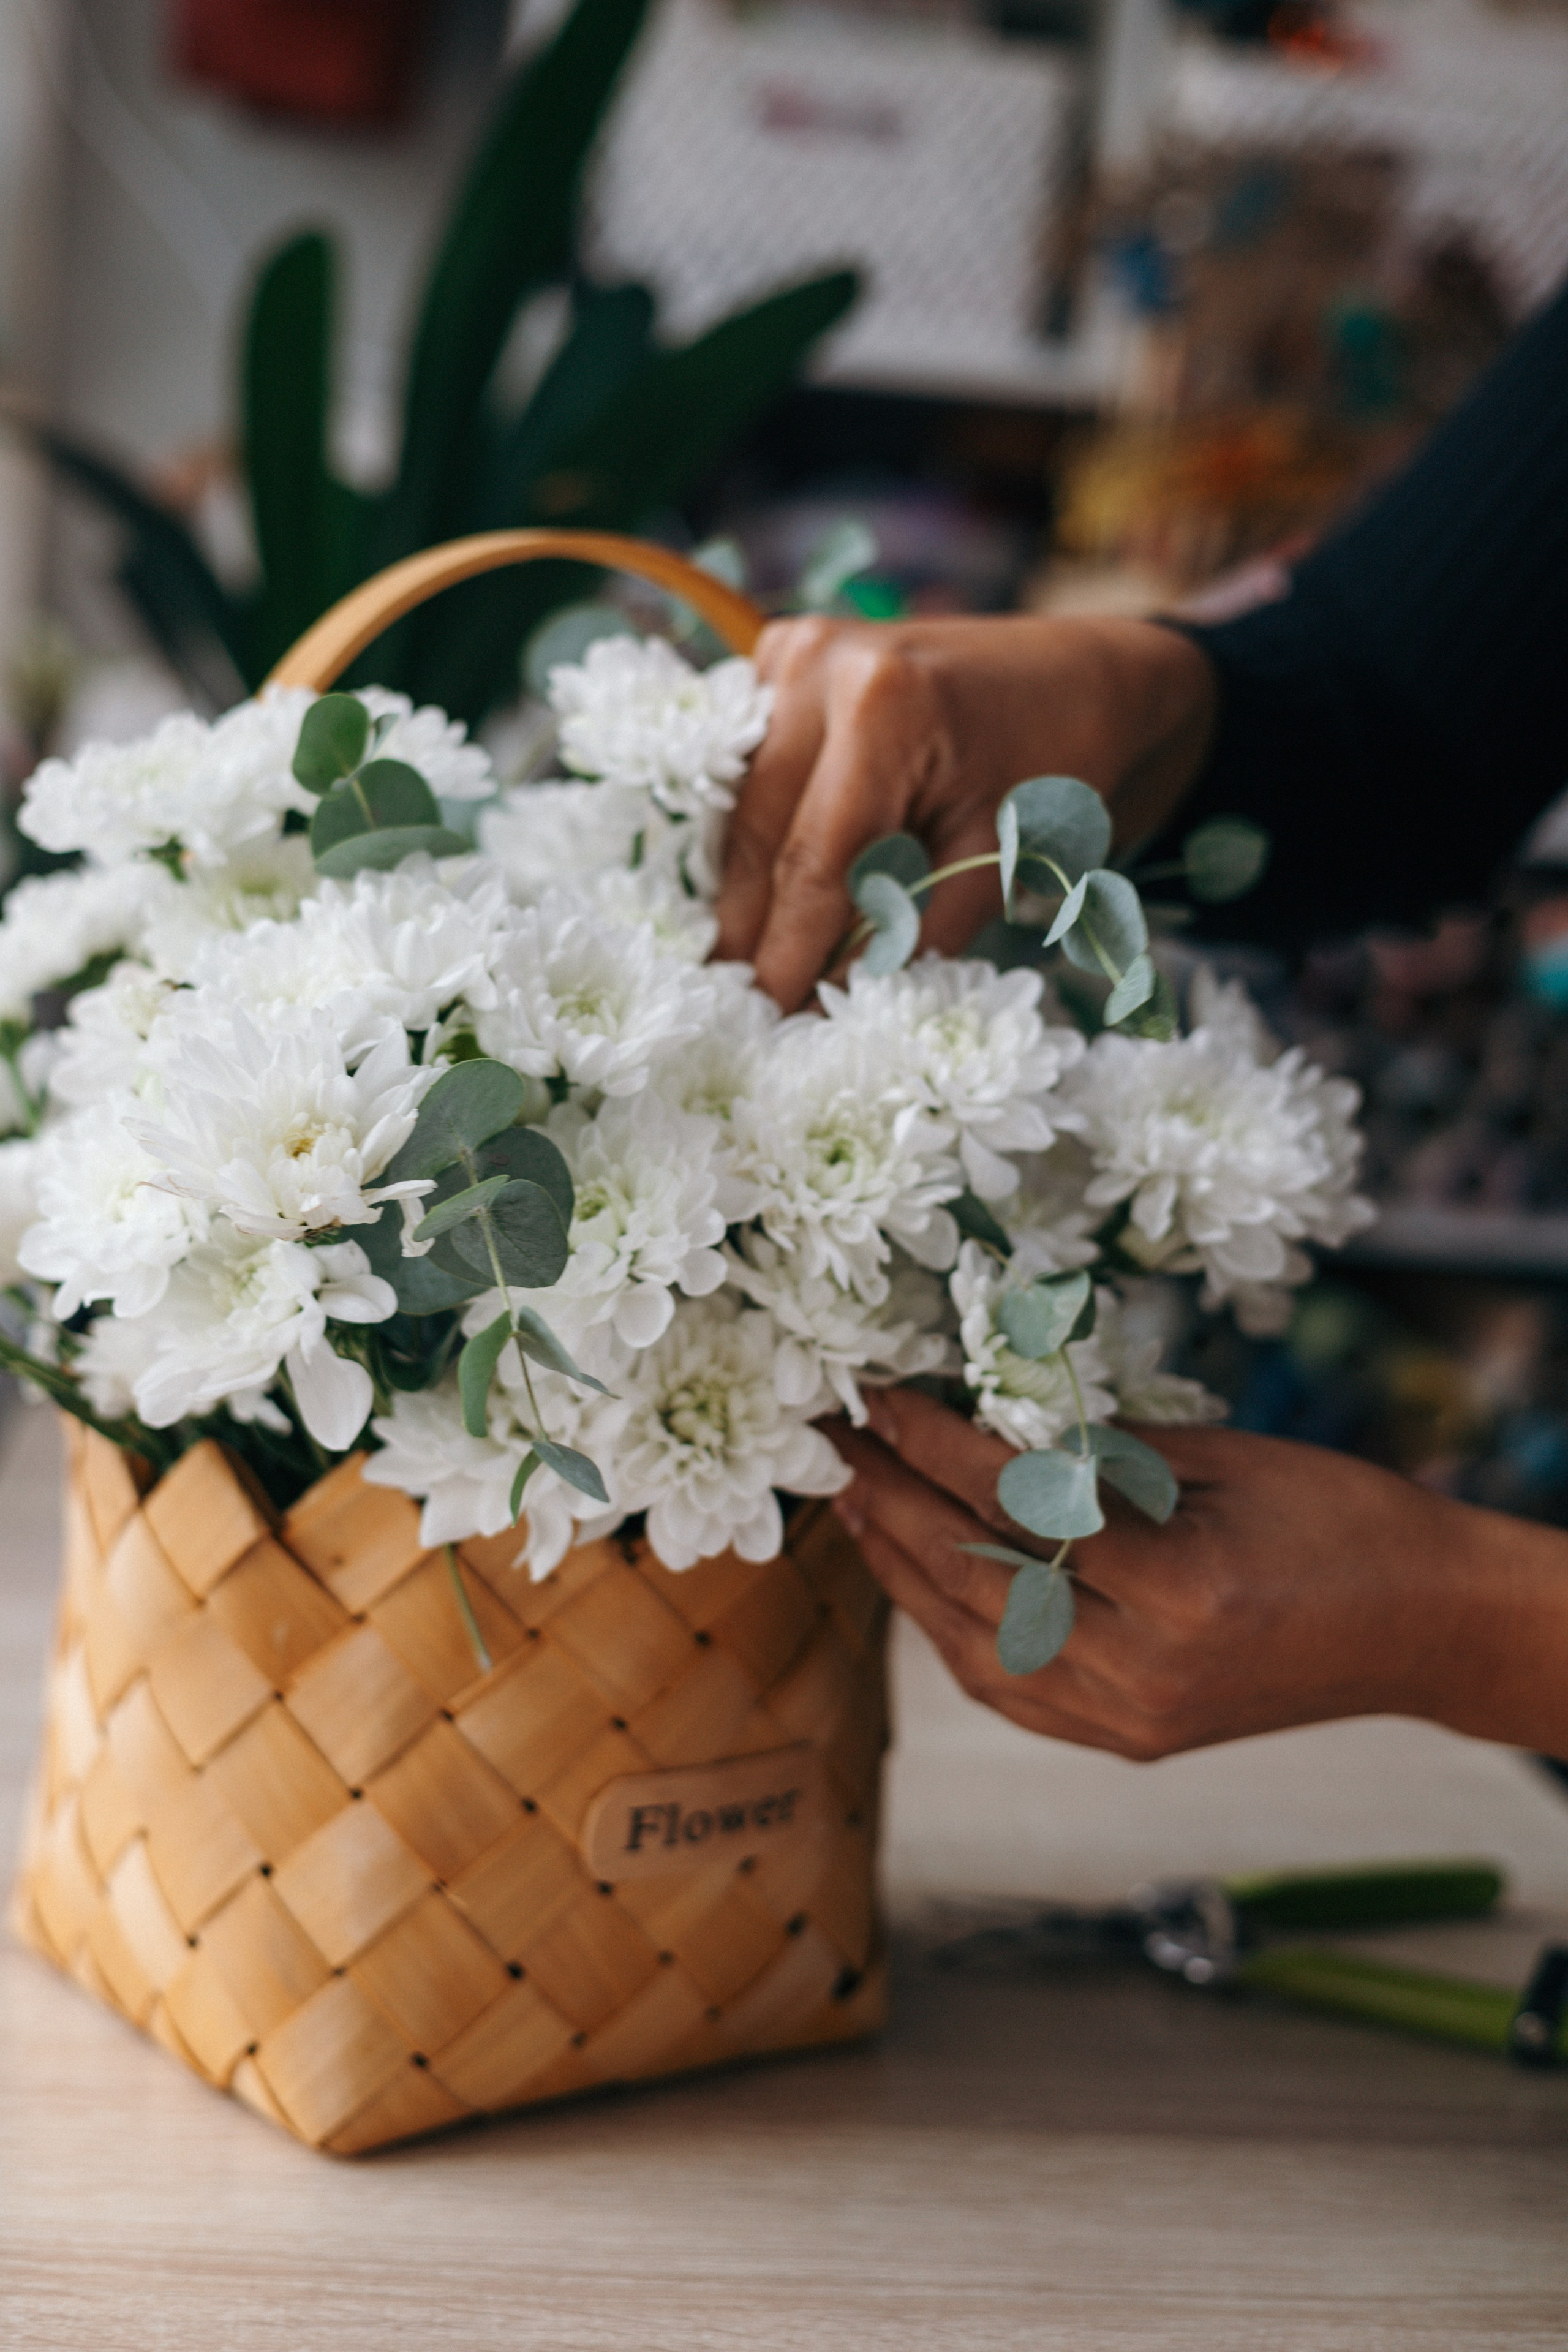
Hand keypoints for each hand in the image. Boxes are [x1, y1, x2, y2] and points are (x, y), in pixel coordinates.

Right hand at [714, 612, 1215, 1008]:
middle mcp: (820, 665)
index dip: (787, 952)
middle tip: (744, 1009)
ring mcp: (796, 652)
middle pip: (760, 833)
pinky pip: (752, 766)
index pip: (814, 861)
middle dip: (753, 928)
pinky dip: (759, 831)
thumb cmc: (1064, 766)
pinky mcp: (788, 656)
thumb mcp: (998, 860)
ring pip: (743, 804)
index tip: (767, 1021)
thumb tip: (828, 1003)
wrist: (1091, 679)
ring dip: (744, 885)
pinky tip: (762, 892)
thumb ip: (910, 933)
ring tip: (746, 963)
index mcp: (884, 708)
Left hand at [829, 1388, 1567, 1758]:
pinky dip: (952, 1631)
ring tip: (853, 1506)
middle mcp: (1140, 1672)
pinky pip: (1009, 1692)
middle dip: (891, 1504)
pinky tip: (916, 1580)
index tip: (876, 1397)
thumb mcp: (1217, 1459)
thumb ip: (1094, 1453)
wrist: (1421, 1627)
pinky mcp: (1131, 1741)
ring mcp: (1131, 1721)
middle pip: (973, 1580)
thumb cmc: (1336, 1519)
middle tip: (830, 1443)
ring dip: (902, 1573)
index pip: (1012, 1505)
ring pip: (973, 1650)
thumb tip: (982, 1416)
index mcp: (1174, 1590)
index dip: (932, 1444)